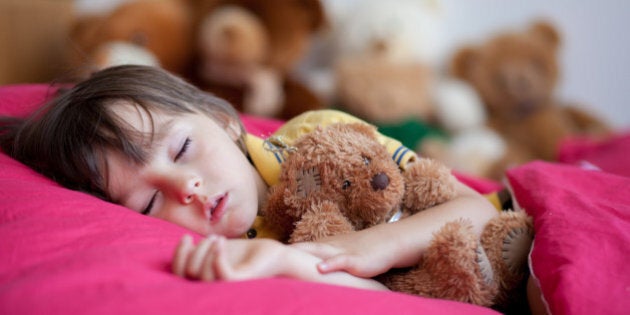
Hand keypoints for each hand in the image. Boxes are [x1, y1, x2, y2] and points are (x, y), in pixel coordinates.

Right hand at [172, 234, 286, 280]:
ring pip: (202, 274)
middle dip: (194, 251)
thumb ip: (199, 252)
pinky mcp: (242, 282)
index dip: (178, 255)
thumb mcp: (217, 250)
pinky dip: (217, 256)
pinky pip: (222, 274)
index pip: (178, 275)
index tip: (187, 237)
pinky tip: (221, 241)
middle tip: (213, 238)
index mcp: (204, 282)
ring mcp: (227, 287)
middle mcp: (213, 288)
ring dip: (206, 250)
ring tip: (219, 239)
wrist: (272, 255)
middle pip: (187, 273)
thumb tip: (182, 244)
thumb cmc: (244, 254)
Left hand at [172, 234, 388, 290]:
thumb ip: (308, 263)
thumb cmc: (356, 252)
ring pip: (314, 255)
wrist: (386, 243)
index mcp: (311, 250)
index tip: (241, 261)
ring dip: (297, 259)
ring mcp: (337, 252)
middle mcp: (319, 249)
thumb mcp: (328, 259)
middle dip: (270, 257)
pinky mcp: (355, 259)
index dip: (263, 258)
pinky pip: (342, 262)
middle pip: (292, 253)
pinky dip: (331, 265)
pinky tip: (320, 270)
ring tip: (275, 263)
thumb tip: (286, 270)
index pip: (282, 254)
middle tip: (250, 262)